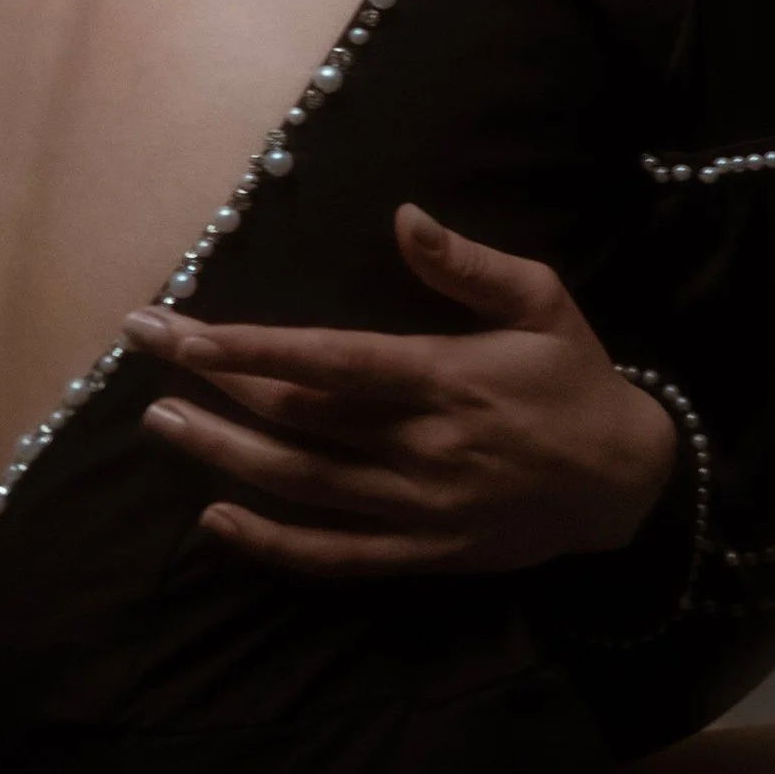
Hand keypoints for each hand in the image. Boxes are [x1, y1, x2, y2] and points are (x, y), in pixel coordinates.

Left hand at [122, 205, 677, 576]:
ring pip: (300, 484)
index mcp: (445, 379)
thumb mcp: (541, 302)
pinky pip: (332, 556)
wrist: (627, 484)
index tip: (188, 331)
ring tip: (161, 421)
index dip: (252, 349)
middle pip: (296, 418)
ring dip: (222, 454)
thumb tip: (403, 217)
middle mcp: (421, 448)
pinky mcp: (421, 555)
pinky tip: (216, 519)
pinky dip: (270, 544)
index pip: (329, 362)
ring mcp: (416, 509)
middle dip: (212, 383)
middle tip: (147, 349)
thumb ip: (468, 264)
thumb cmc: (576, 379)